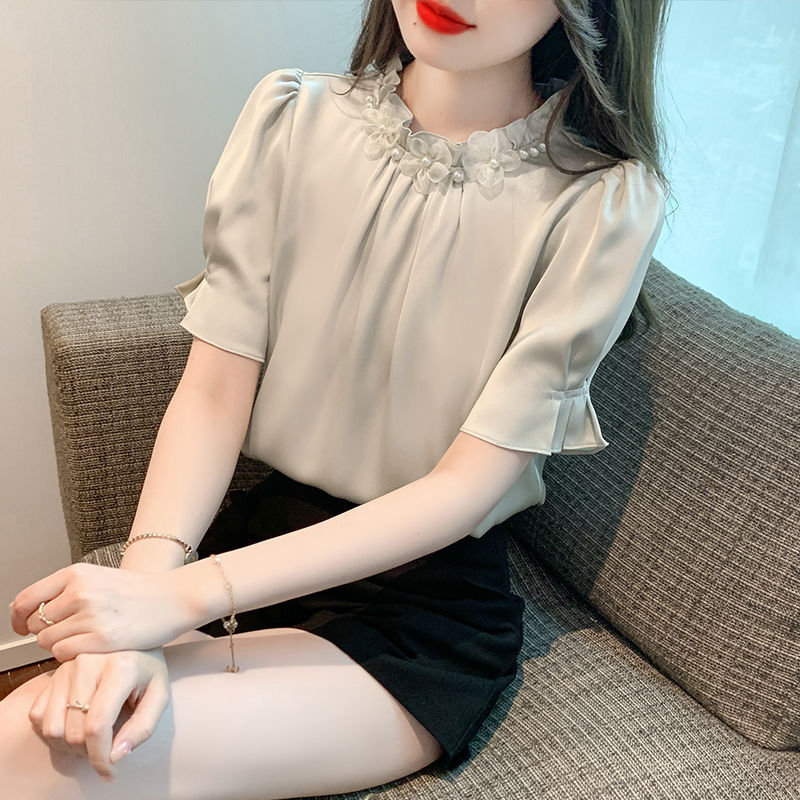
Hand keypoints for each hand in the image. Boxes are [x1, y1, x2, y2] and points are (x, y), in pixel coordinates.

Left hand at [9, 562, 194, 659]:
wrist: (174, 598)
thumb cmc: (138, 592)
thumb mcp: (99, 578)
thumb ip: (66, 591)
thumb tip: (25, 610)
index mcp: (77, 574)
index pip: (25, 599)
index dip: (17, 618)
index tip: (23, 625)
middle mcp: (81, 592)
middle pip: (34, 624)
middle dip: (44, 632)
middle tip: (67, 631)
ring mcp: (91, 615)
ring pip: (47, 642)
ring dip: (59, 645)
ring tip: (83, 638)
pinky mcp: (101, 638)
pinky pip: (64, 654)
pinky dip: (71, 655)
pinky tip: (90, 646)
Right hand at [27, 647, 169, 783]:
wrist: (133, 639)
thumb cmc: (148, 669)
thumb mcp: (159, 695)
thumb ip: (143, 727)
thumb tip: (115, 756)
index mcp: (119, 667)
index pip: (98, 725)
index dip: (100, 757)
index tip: (108, 773)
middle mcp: (88, 662)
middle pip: (74, 732)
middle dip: (89, 751)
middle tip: (106, 747)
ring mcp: (67, 666)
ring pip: (52, 728)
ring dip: (69, 744)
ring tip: (91, 737)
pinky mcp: (53, 672)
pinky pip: (39, 716)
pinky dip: (54, 730)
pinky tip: (75, 723)